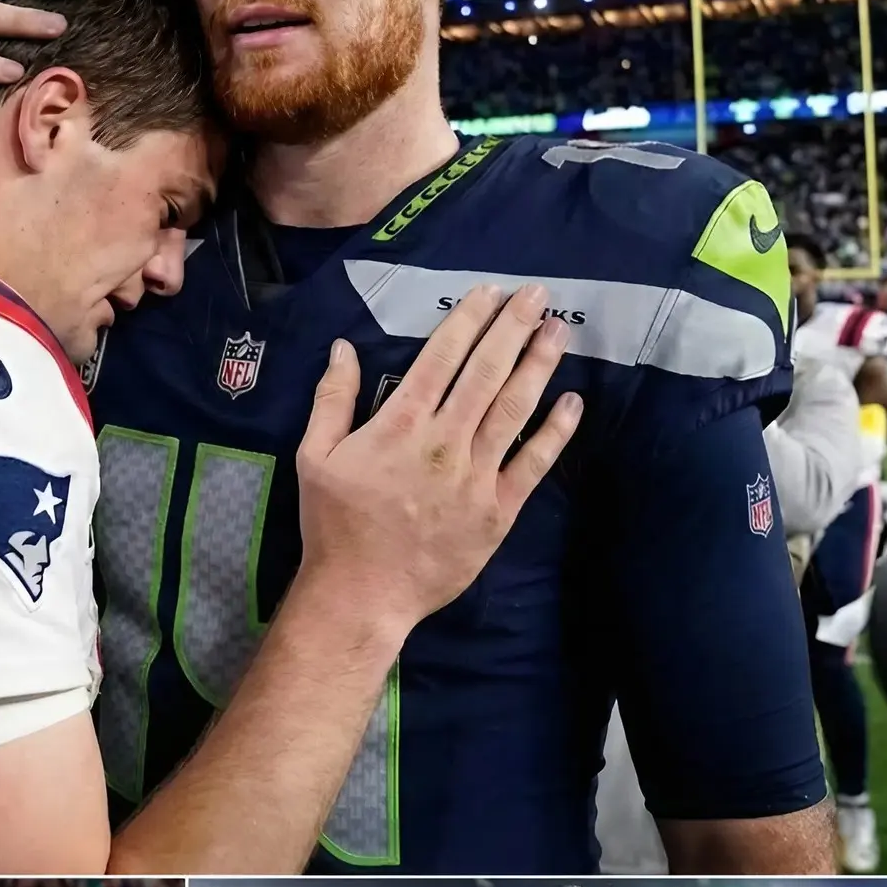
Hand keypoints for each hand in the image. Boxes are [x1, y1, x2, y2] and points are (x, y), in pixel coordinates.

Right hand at [294, 286, 581, 636]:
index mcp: (400, 425)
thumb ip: (332, 400)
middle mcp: (444, 442)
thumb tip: (344, 348)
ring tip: (557, 331)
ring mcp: (476, 476)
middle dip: (513, 327)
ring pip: (515, 408)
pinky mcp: (498, 510)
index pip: (442, 358)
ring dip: (539, 365)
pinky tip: (572, 402)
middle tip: (537, 294)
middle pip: (486, 372)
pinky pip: (533, 464)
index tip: (490, 292)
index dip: (468, 320)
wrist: (362, 594)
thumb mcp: (314, 456)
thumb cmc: (334, 525)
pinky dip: (555, 432)